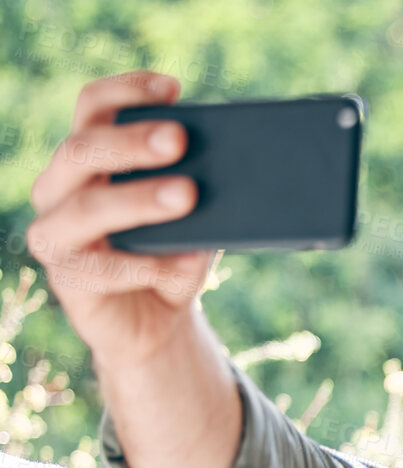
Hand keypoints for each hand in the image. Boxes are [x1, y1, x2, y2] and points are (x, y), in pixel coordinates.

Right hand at [24, 70, 217, 368]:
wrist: (154, 325)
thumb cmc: (172, 258)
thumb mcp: (193, 223)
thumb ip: (199, 196)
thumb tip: (225, 178)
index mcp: (87, 159)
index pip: (92, 107)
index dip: (127, 91)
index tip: (172, 86)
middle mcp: (59, 188)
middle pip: (82, 148)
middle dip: (131, 141)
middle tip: (179, 139)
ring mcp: (55, 233)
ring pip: (88, 207)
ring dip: (139, 199)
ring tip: (186, 195)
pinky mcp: (66, 279)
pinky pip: (102, 268)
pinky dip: (148, 265)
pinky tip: (183, 263)